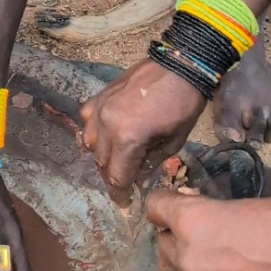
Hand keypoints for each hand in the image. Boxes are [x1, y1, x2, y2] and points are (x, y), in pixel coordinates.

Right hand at [80, 59, 205, 201]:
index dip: (121, 194)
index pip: (117, 177)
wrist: (179, 67)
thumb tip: (137, 177)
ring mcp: (99, 108)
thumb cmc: (183, 106)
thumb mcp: (173, 142)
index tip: (126, 203)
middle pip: (102, 162)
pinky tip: (107, 132)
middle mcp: (107, 125)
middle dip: (113, 176)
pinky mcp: (99, 95)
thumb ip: (150, 163)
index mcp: (128, 138)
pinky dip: (95, 130)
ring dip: (102, 154)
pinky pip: (87, 120)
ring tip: (118, 156)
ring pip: (90, 143)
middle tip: (126, 181)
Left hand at [148, 190, 270, 270]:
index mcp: (194, 222)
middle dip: (183, 244)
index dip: (165, 208)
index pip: (156, 208)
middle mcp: (190, 260)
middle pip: (167, 250)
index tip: (173, 211)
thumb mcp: (251, 205)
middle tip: (211, 246)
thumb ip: (216, 214)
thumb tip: (205, 217)